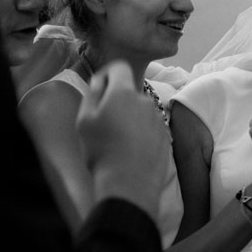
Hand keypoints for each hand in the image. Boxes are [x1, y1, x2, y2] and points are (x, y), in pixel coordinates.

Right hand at [76, 60, 169, 217]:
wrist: (130, 184)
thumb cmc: (101, 150)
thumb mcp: (84, 120)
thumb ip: (93, 93)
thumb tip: (100, 81)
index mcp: (124, 92)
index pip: (119, 67)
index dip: (108, 74)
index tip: (99, 89)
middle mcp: (145, 101)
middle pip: (130, 91)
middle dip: (117, 101)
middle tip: (103, 123)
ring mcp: (158, 119)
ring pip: (140, 110)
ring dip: (130, 118)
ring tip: (117, 142)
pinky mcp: (166, 136)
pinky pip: (150, 127)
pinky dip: (141, 133)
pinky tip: (131, 151)